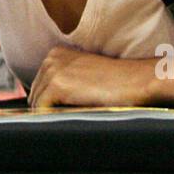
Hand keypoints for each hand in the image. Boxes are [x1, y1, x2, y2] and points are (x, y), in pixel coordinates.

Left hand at [29, 46, 148, 108]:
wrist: (138, 81)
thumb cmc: (118, 83)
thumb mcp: (84, 75)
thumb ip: (65, 83)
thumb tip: (45, 106)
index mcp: (56, 53)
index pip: (39, 86)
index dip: (49, 103)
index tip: (64, 112)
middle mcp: (51, 58)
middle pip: (35, 95)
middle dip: (49, 110)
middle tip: (70, 119)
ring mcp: (52, 70)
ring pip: (37, 104)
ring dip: (52, 115)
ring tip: (74, 119)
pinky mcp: (57, 85)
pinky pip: (41, 110)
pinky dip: (52, 119)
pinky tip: (72, 119)